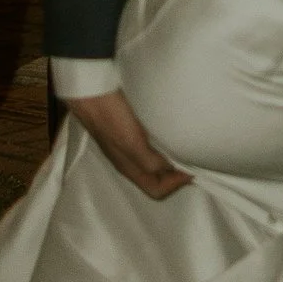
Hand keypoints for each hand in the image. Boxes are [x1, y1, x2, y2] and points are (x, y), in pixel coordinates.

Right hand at [72, 84, 191, 200]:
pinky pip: (149, 146)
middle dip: (174, 174)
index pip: (156, 190)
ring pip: (152, 163)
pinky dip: (162, 146)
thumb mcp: (133, 143)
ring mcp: (127, 145)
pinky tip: (168, 134)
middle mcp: (128, 161)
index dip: (175, 184)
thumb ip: (151, 161)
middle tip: (192, 160)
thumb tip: (172, 172)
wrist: (90, 91)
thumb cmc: (111, 117)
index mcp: (129, 168)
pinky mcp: (127, 129)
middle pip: (155, 179)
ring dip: (169, 160)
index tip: (191, 168)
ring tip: (184, 149)